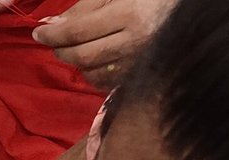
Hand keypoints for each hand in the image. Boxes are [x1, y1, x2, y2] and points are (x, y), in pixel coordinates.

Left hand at [32, 0, 175, 88]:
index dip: (53, 34)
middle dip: (61, 51)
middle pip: (83, 56)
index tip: (39, 33)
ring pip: (93, 73)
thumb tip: (55, 25)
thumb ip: (86, 7)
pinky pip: (108, 84)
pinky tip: (93, 62)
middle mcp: (136, 43)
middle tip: (53, 42)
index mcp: (129, 15)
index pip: (77, 32)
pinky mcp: (144, 75)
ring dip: (77, 63)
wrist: (188, 11)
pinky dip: (93, 75)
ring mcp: (141, 63)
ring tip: (74, 49)